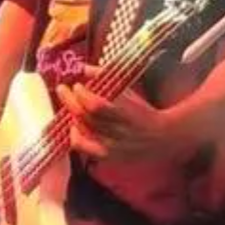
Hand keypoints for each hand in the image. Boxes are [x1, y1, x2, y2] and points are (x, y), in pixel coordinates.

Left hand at [56, 66, 175, 161]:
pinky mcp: (109, 157)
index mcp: (127, 114)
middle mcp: (119, 132)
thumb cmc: (142, 111)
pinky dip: (75, 136)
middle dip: (70, 101)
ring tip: (71, 104)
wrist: (161, 138)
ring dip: (72, 115)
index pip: (97, 106)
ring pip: (83, 130)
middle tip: (63, 89)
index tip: (78, 85)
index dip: (83, 95)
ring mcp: (113, 147)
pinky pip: (84, 147)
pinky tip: (74, 126)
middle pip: (86, 118)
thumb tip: (83, 67)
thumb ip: (106, 78)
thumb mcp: (129, 91)